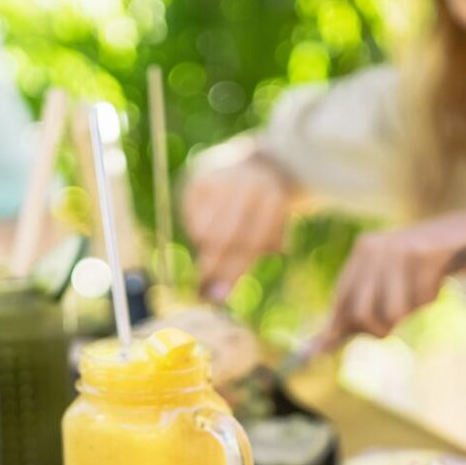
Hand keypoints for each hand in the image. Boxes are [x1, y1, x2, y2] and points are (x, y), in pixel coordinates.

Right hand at [182, 151, 293, 301]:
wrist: (251, 167)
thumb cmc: (261, 215)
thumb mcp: (267, 236)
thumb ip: (246, 263)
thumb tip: (216, 297)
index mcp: (273, 199)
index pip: (252, 243)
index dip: (233, 271)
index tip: (219, 296)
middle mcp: (248, 185)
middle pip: (226, 237)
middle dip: (214, 268)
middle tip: (202, 292)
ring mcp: (223, 179)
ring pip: (206, 230)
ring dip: (207, 250)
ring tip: (213, 253)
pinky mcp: (200, 179)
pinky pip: (192, 218)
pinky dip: (197, 232)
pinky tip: (208, 230)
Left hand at [320, 211, 465, 347]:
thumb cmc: (423, 268)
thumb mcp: (391, 281)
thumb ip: (364, 305)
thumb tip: (328, 341)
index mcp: (362, 251)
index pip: (341, 298)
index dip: (333, 327)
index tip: (320, 350)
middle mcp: (375, 246)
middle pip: (362, 313)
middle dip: (377, 330)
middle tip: (391, 329)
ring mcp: (399, 248)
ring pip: (394, 312)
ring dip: (411, 311)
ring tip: (422, 291)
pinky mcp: (425, 254)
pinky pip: (422, 300)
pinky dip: (430, 298)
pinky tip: (437, 280)